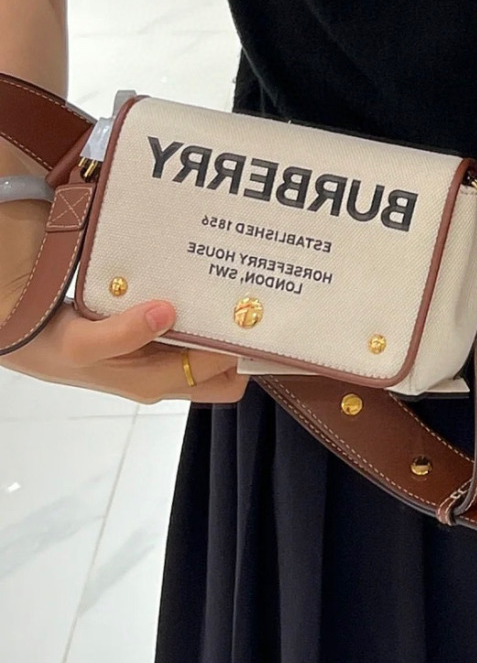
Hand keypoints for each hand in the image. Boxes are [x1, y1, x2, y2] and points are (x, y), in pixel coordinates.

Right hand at [0, 211, 245, 404]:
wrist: (32, 340)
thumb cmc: (59, 348)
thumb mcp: (82, 345)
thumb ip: (122, 333)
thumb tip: (167, 312)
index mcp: (156, 381)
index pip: (224, 375)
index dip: (245, 349)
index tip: (259, 313)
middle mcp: (167, 373)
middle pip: (228, 367)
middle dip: (244, 338)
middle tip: (255, 297)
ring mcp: (162, 356)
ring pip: (212, 346)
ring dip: (225, 321)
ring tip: (239, 284)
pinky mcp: (154, 338)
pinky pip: (191, 329)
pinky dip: (201, 309)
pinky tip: (204, 281)